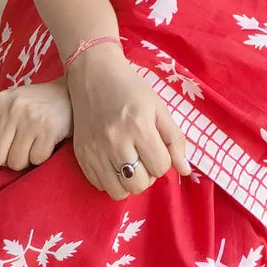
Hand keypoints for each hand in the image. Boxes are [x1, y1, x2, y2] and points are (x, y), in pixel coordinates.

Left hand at [0, 78, 72, 172]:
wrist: (71, 93)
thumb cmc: (36, 106)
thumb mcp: (8, 111)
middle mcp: (12, 109)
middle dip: (7, 161)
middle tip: (19, 152)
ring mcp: (31, 118)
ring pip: (15, 162)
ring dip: (24, 161)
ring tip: (32, 147)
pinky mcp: (49, 128)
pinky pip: (36, 159)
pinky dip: (41, 158)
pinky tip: (46, 144)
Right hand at [64, 44, 190, 200]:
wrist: (94, 74)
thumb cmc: (131, 89)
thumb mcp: (159, 108)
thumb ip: (175, 139)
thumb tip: (185, 171)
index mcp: (139, 126)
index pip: (161, 167)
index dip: (164, 160)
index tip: (157, 147)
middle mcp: (116, 141)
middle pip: (139, 184)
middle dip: (147, 174)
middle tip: (144, 157)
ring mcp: (95, 150)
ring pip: (119, 192)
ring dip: (129, 181)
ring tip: (130, 163)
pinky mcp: (81, 155)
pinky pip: (99, 185)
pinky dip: (110, 179)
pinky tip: (113, 161)